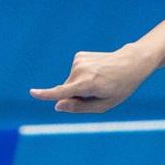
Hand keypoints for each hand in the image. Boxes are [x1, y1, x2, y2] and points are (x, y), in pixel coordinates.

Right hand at [29, 48, 148, 114]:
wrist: (131, 63)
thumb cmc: (120, 88)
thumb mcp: (104, 105)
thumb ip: (79, 107)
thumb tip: (57, 105)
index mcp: (87, 84)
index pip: (62, 92)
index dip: (46, 94)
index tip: (32, 93)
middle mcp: (80, 71)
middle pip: (67, 91)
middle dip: (77, 96)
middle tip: (98, 92)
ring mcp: (78, 61)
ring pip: (70, 82)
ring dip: (80, 85)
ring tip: (100, 81)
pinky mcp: (78, 56)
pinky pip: (74, 73)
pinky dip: (82, 76)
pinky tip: (96, 72)